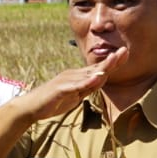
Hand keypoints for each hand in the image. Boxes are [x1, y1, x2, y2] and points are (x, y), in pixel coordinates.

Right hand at [15, 47, 129, 122]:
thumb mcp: (75, 96)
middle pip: (95, 68)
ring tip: (115, 60)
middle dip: (111, 60)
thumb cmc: (52, 102)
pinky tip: (96, 78)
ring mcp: (66, 80)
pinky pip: (75, 85)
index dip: (112, 62)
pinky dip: (86, 81)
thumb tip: (100, 80)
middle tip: (125, 50)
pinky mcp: (60, 88)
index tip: (125, 54)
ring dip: (102, 68)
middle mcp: (72, 75)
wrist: (31, 107)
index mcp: (77, 77)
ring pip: (87, 75)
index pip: (98, 69)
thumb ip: (87, 88)